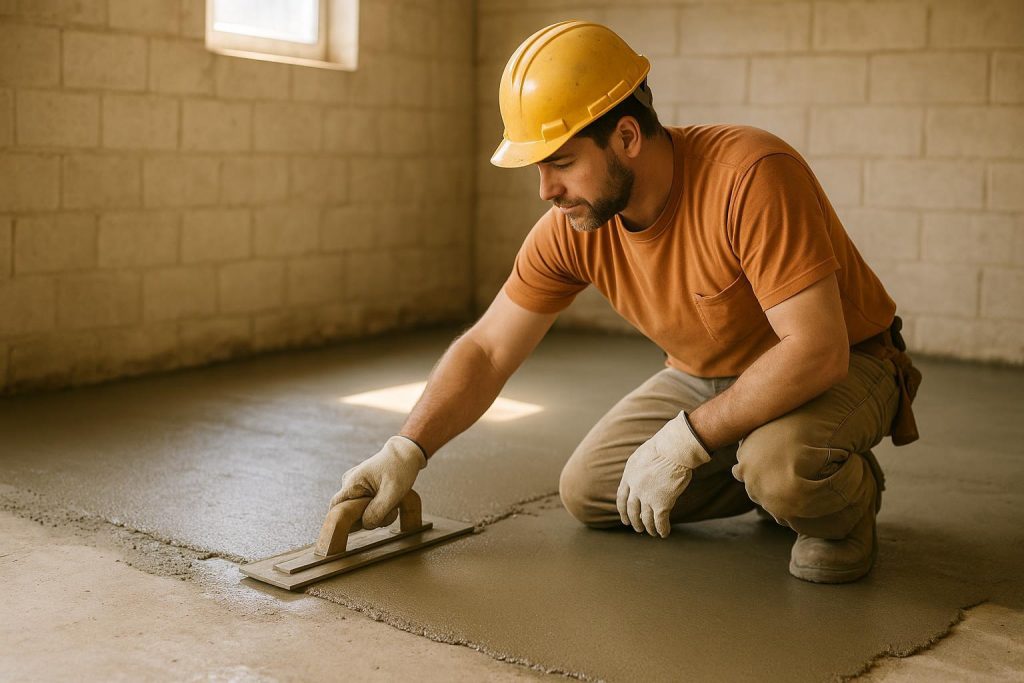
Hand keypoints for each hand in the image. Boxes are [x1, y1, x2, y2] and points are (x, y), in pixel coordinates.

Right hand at [329, 435, 426, 528]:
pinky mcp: (364, 489)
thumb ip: (377, 511)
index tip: (367, 521)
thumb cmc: (400, 468)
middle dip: (370, 517)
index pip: (336, 509)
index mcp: (351, 483)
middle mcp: (349, 484)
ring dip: (377, 513)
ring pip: (361, 511)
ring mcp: (356, 486)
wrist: (406, 453)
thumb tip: (365, 525)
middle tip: (388, 510)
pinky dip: (379, 508)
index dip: (347, 521)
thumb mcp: (392, 492)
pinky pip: (367, 506)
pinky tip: (390, 502)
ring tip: (393, 504)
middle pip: (351, 513)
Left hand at [616, 411, 710, 537]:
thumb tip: (638, 477)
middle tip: (637, 528)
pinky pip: (660, 522)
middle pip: (632, 511)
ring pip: (646, 519)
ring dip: (649, 528)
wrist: (674, 451)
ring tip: (652, 533)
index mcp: (628, 477)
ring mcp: (647, 497)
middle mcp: (635, 489)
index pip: (621, 498)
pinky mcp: (662, 503)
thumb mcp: (640, 457)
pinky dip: (662, 529)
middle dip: (634, 522)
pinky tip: (664, 534)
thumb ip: (637, 470)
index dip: (623, 511)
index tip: (625, 519)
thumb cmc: (662, 448)